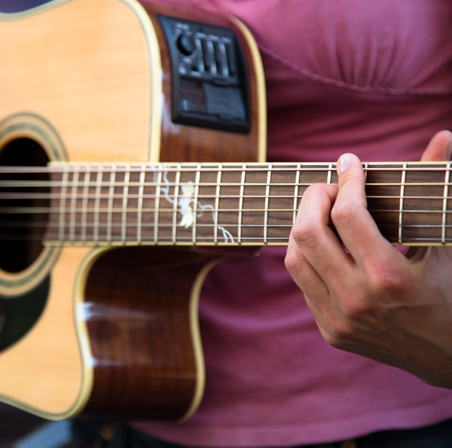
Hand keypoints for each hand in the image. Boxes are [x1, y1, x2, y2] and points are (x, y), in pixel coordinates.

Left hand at [285, 130, 451, 387]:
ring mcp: (338, 319)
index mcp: (389, 277)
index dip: (346, 180)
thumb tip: (443, 136)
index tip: (350, 163)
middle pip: (307, 232)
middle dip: (314, 198)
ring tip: (325, 212)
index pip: (347, 215)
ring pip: (294, 257)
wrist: (449, 357)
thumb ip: (438, 190)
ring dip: (304, 226)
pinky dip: (308, 254)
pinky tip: (326, 243)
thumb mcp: (447, 242)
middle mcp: (356, 300)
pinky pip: (302, 281)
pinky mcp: (329, 331)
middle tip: (331, 187)